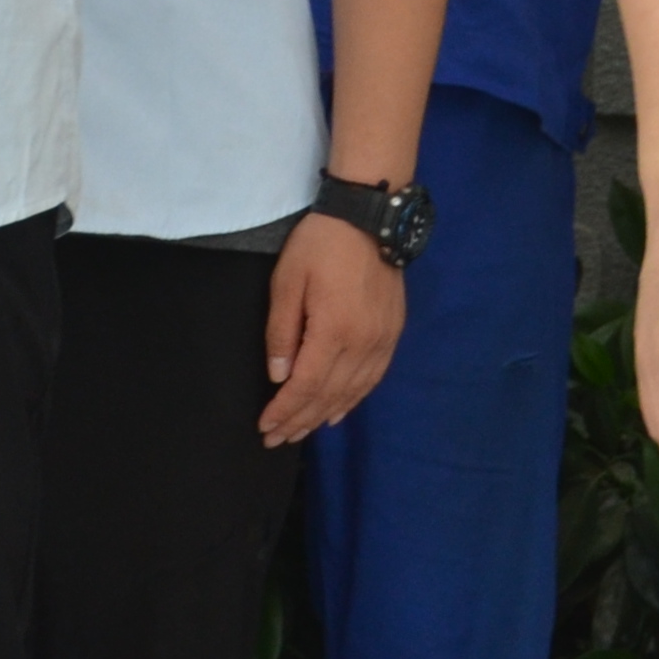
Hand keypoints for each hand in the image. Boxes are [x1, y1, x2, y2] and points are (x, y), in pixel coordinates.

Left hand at [259, 213, 406, 443]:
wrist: (370, 219)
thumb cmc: (320, 247)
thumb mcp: (287, 283)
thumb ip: (282, 333)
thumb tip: (279, 376)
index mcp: (334, 332)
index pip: (307, 385)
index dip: (285, 410)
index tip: (265, 427)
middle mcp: (363, 344)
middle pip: (330, 395)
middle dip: (300, 420)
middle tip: (277, 439)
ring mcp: (383, 340)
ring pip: (353, 391)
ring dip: (325, 415)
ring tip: (303, 431)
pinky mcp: (393, 333)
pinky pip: (373, 378)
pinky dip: (354, 399)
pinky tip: (339, 411)